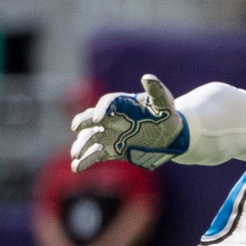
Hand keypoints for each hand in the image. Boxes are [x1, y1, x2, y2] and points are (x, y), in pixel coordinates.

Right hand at [70, 74, 188, 170]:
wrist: (169, 135)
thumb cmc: (166, 115)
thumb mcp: (164, 103)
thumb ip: (157, 91)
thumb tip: (147, 78)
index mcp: (121, 104)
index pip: (107, 103)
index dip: (101, 109)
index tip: (99, 118)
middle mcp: (111, 119)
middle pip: (91, 119)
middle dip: (82, 122)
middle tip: (76, 128)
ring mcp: (109, 135)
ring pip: (90, 138)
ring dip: (81, 145)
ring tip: (76, 154)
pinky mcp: (111, 150)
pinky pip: (95, 155)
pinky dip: (85, 161)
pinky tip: (76, 167)